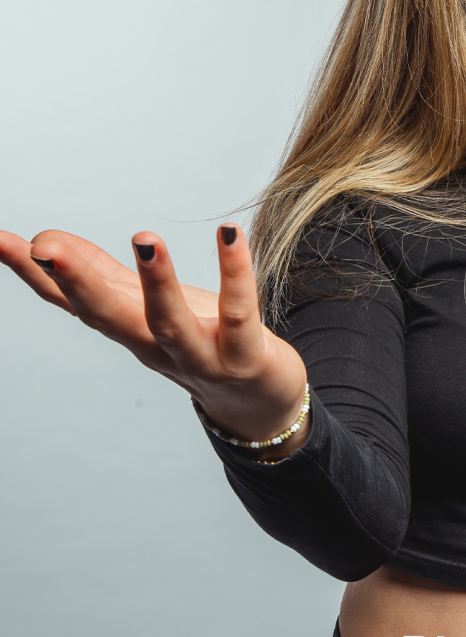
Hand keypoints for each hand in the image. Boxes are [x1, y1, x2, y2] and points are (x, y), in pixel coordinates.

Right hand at [0, 224, 308, 453]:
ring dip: (156, 281)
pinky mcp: (245, 356)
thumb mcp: (145, 307)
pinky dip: (235, 275)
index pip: (72, 302)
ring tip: (144, 237)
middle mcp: (154, 348)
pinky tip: (230, 235)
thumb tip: (45, 240)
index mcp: (126, 331)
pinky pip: (239, 313)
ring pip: (171, 323)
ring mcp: (200, 357)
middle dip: (77, 284)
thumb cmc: (202, 343)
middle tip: (47, 247)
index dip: (34, 274)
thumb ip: (100, 276)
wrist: (260, 402)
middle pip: (109, 318)